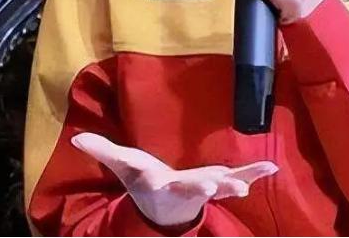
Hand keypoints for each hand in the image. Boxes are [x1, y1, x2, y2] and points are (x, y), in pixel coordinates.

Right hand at [71, 133, 277, 228]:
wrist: (163, 209)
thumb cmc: (143, 183)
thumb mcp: (122, 166)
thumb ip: (103, 151)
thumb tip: (77, 140)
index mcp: (154, 183)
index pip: (146, 176)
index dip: (143, 172)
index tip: (143, 171)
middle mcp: (180, 189)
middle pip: (188, 188)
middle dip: (199, 186)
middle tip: (210, 184)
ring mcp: (202, 188)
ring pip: (218, 187)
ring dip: (230, 184)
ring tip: (243, 186)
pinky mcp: (218, 182)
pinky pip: (239, 177)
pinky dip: (254, 173)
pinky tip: (271, 167)